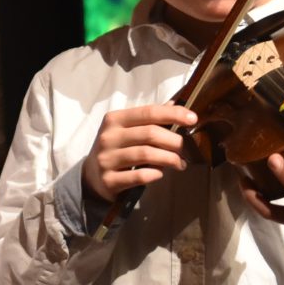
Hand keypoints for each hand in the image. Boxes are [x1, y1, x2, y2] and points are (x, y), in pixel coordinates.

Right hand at [79, 103, 197, 203]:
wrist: (91, 176)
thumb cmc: (115, 149)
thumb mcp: (126, 130)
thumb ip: (148, 118)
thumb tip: (174, 104)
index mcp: (114, 119)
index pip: (149, 112)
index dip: (173, 114)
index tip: (193, 119)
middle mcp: (108, 137)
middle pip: (150, 133)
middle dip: (173, 141)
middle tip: (183, 148)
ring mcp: (106, 159)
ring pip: (146, 154)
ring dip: (169, 159)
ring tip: (179, 163)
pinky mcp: (108, 180)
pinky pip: (138, 176)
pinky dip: (155, 174)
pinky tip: (160, 173)